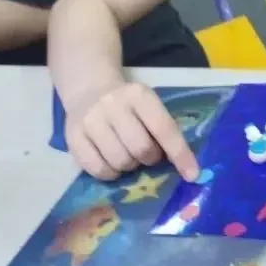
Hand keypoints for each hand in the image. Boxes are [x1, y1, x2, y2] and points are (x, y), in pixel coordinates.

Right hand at [65, 81, 198, 182]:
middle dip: (149, 158)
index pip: (164, 128)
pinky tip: (111, 162)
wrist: (89, 91)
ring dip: (129, 166)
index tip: (192, 175)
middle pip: (141, 149)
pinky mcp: (73, 138)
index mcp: (139, 95)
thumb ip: (164, 130)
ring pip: (120, 162)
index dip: (180, 154)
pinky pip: (98, 170)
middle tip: (147, 154)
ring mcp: (91, 121)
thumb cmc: (128, 106)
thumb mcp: (148, 107)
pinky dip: (110, 173)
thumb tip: (186, 168)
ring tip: (127, 154)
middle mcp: (113, 105)